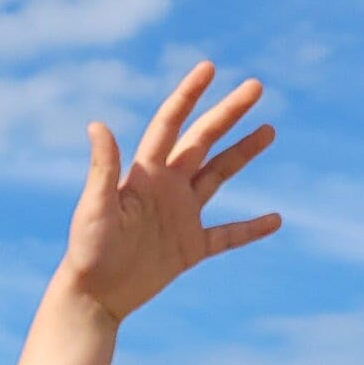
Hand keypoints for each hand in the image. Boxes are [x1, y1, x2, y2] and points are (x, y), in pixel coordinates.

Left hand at [61, 64, 279, 323]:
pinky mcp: (190, 248)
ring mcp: (181, 216)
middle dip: (228, 113)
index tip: (209, 68)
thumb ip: (103, 168)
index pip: (171, 124)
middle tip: (256, 86)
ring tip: (269, 129)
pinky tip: (276, 220)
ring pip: (219, 175)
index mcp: (145, 173)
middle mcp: (166, 187)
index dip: (189, 95)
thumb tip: (97, 124)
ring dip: (243, 153)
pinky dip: (251, 229)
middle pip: (203, 140)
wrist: (93, 297)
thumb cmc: (87, 251)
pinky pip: (227, 235)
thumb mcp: (95, 208)